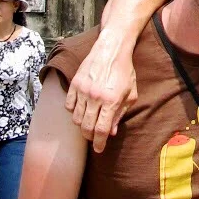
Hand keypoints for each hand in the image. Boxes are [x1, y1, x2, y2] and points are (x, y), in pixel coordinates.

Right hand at [65, 31, 137, 153]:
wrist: (112, 48)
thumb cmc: (124, 71)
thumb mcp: (130, 93)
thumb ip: (121, 114)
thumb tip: (110, 133)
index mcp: (111, 101)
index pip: (102, 130)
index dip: (100, 144)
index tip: (99, 149)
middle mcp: (95, 97)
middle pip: (86, 127)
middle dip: (90, 136)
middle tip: (94, 136)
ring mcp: (83, 90)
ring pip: (75, 119)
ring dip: (81, 124)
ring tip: (88, 122)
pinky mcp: (74, 83)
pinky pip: (68, 106)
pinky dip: (73, 111)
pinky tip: (81, 109)